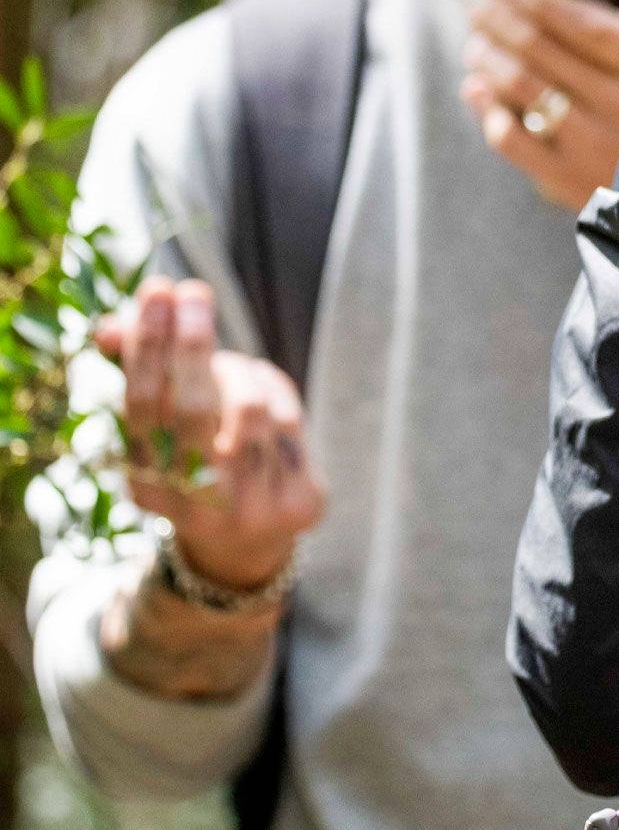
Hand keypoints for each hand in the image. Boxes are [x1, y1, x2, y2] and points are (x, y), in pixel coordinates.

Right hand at [96, 279, 325, 592]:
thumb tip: (109, 326)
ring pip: (247, 410)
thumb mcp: (167, 424)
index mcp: (148, 483)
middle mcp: (196, 503)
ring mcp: (251, 508)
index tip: (157, 289)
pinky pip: (290, 423)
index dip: (148, 344)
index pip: (141, 405)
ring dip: (238, 370)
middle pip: (191, 408)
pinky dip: (274, 390)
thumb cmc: (200, 457)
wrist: (248, 539)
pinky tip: (262, 386)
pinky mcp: (299, 503)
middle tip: (192, 291)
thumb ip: (145, 373)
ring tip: (231, 361)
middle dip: (191, 341)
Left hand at [462, 0, 618, 212]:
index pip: (582, 21)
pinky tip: (477, 88)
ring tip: (476, 44)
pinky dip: (486, 110)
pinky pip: (512, 138)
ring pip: (521, 87)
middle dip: (500, 20)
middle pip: (541, 49)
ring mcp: (592, 143)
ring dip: (488, 58)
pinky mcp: (568, 179)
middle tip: (480, 7)